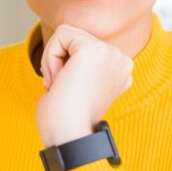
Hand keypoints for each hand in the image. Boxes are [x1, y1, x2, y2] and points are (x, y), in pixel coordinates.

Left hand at [36, 24, 133, 146]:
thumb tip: (68, 56)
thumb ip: (83, 67)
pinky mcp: (93, 49)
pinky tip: (58, 80)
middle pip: (76, 37)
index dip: (67, 67)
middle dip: (59, 61)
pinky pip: (61, 34)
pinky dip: (50, 57)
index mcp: (120, 71)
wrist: (68, 136)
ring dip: (53, 60)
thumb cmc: (66, 120)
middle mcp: (121, 60)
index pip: (83, 48)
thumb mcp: (81, 88)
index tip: (67, 92)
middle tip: (60, 89)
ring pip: (67, 34)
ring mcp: (110, 53)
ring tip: (59, 85)